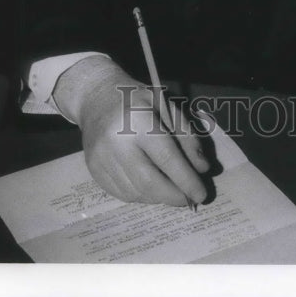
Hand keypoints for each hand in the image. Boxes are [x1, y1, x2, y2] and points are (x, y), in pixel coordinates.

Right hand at [53, 56, 208, 206]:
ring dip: (159, 197)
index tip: (201, 194)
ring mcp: (101, 159)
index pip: (167, 158)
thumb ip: (186, 136)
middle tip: (189, 200)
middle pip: (149, 182)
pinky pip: (122, 194)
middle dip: (174, 196)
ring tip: (171, 190)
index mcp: (139, 121)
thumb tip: (201, 169)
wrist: (96, 97)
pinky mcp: (94, 171)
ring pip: (136, 192)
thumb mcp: (167, 107)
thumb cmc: (137, 100)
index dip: (187, 180)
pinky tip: (151, 186)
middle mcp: (117, 142)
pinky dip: (142, 196)